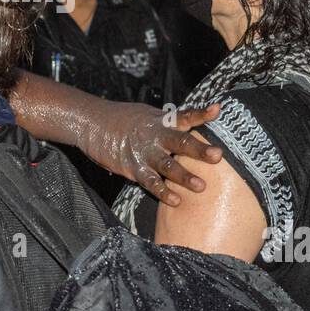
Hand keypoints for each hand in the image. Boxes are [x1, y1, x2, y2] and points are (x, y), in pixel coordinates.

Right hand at [79, 101, 221, 203]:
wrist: (92, 123)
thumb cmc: (122, 120)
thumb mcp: (146, 114)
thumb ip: (167, 122)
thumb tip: (189, 123)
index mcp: (161, 120)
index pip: (185, 116)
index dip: (201, 114)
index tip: (217, 110)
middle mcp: (155, 135)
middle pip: (181, 142)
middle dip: (199, 149)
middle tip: (218, 155)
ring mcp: (144, 152)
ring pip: (168, 165)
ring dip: (184, 176)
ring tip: (201, 186)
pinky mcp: (133, 168)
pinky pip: (150, 182)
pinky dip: (163, 192)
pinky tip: (176, 200)